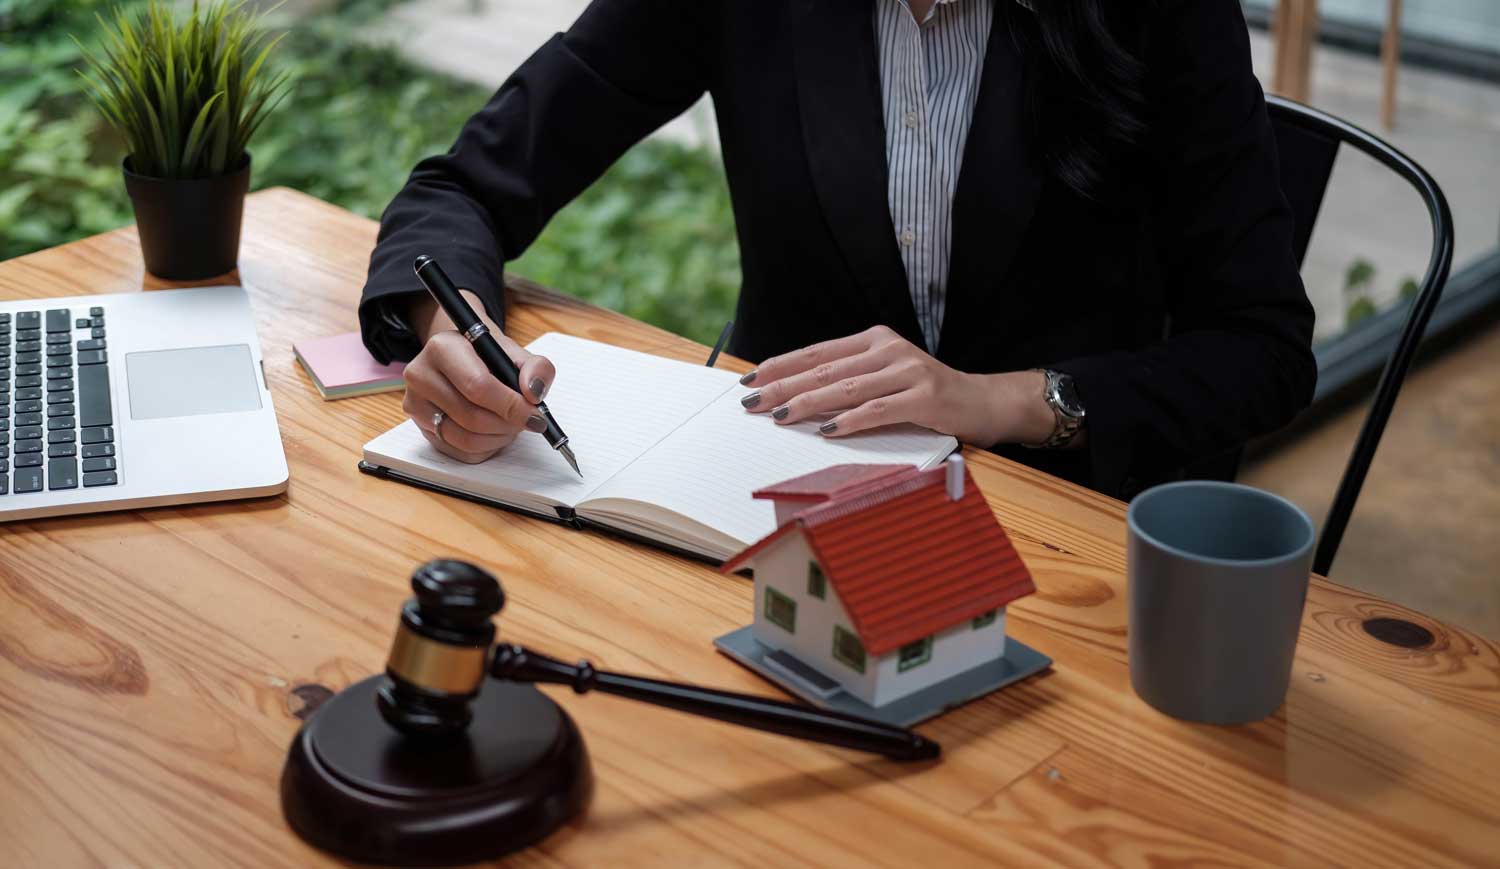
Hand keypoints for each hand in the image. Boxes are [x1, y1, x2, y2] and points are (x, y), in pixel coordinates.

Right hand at [402, 292, 555, 462]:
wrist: (462, 358)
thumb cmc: (488, 357)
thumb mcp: (516, 353)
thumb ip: (535, 368)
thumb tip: (533, 394)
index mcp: (442, 348)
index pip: (477, 386)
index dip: (510, 406)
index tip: (535, 415)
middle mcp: (421, 375)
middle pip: (471, 417)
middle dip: (507, 425)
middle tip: (526, 422)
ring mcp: (416, 403)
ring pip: (465, 439)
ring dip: (498, 438)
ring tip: (511, 425)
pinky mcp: (419, 426)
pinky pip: (459, 452)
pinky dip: (485, 448)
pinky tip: (494, 433)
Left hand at [739, 325, 1055, 445]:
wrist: (983, 402)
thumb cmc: (927, 396)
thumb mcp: (886, 378)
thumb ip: (849, 382)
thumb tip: (794, 399)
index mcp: (875, 340)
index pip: (817, 353)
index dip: (781, 365)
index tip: (750, 379)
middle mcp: (889, 349)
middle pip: (824, 370)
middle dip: (783, 386)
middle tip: (751, 402)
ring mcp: (908, 371)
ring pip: (846, 388)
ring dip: (808, 404)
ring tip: (779, 415)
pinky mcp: (924, 397)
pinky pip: (878, 409)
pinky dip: (851, 421)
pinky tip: (828, 430)